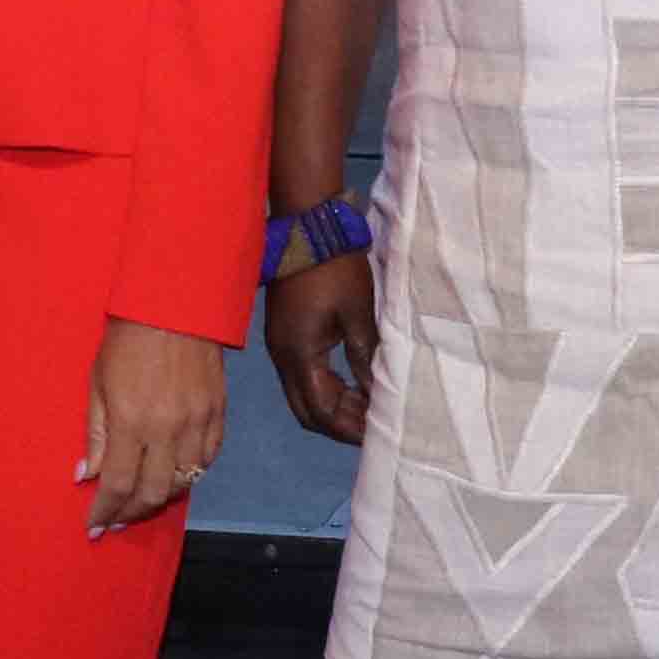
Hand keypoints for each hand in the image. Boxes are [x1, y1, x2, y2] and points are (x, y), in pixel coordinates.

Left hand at [82, 319, 230, 537]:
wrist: (173, 305)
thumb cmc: (125, 340)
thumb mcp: (98, 383)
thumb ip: (95, 434)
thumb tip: (86, 476)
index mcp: (132, 421)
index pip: (118, 484)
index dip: (105, 511)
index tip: (94, 527)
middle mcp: (168, 429)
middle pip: (154, 493)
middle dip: (132, 514)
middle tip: (117, 520)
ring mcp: (198, 423)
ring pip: (185, 482)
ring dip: (161, 498)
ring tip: (142, 502)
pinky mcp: (219, 414)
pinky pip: (208, 460)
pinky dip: (191, 475)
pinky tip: (174, 476)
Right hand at [264, 250, 377, 447]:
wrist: (307, 226)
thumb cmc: (335, 269)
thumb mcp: (358, 313)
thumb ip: (365, 357)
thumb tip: (376, 393)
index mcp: (299, 355)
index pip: (321, 411)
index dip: (348, 428)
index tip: (377, 432)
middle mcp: (283, 358)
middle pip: (306, 411)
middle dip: (338, 424)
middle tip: (373, 426)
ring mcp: (280, 346)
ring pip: (303, 395)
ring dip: (333, 406)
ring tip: (368, 406)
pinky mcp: (285, 335)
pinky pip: (303, 376)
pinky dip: (326, 388)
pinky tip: (352, 384)